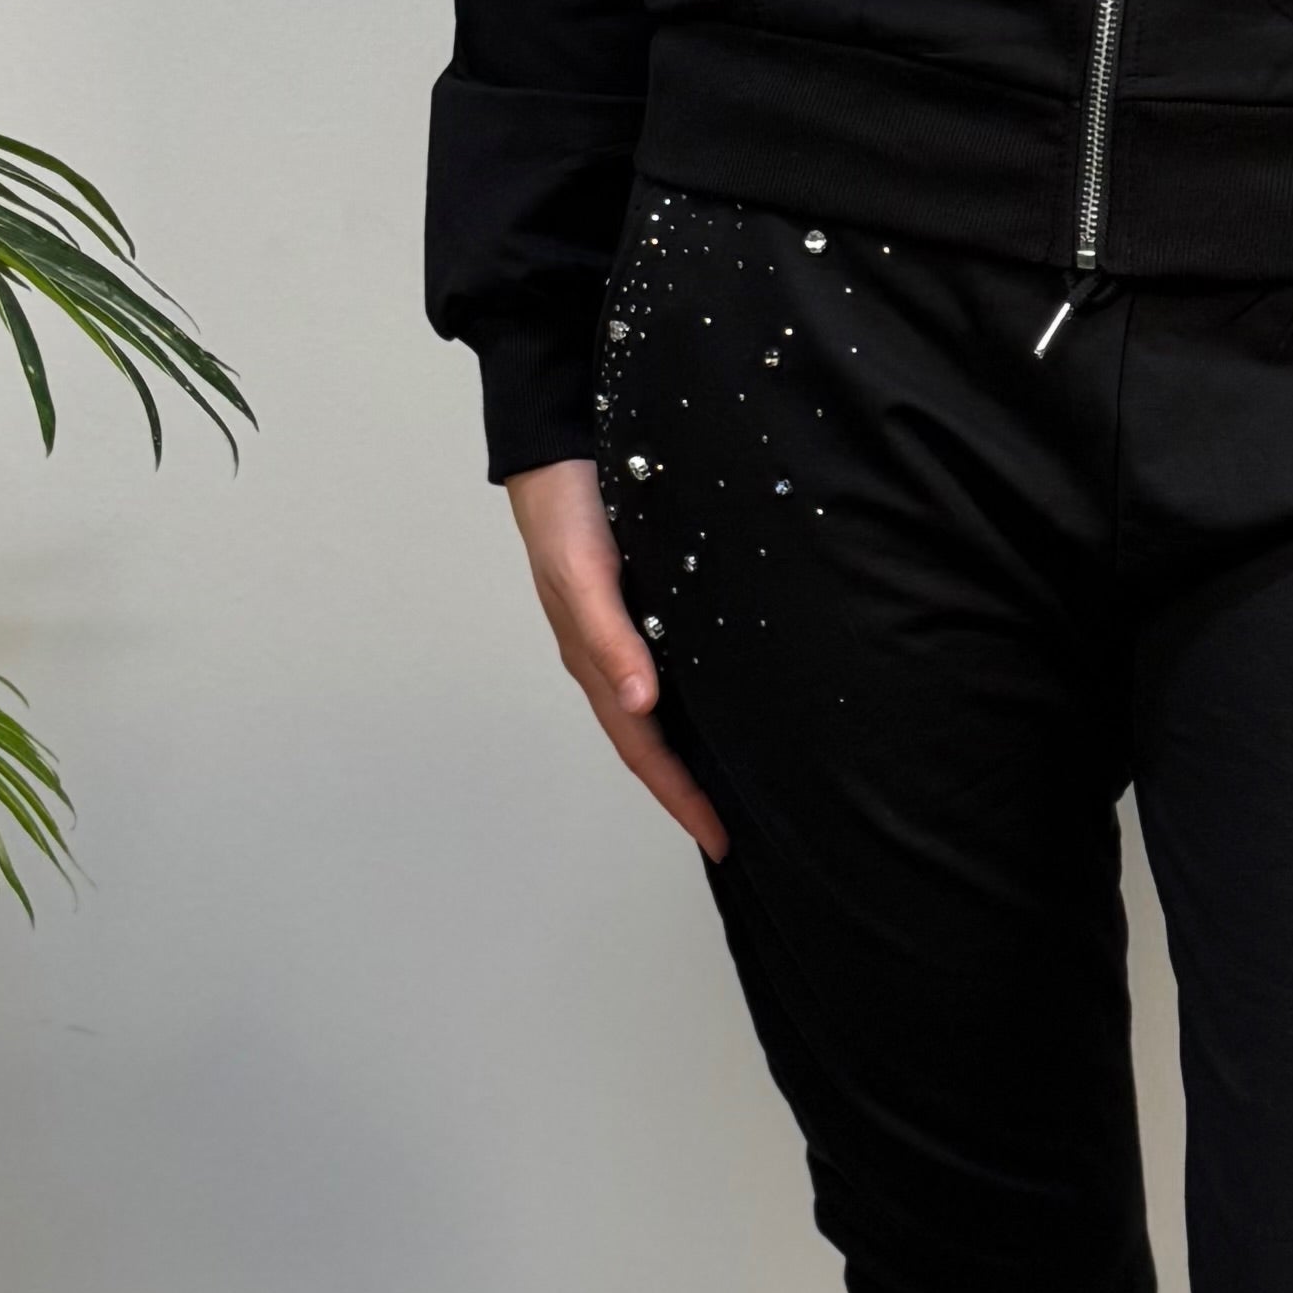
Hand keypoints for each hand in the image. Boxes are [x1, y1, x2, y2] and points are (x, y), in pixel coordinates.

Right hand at [503, 455, 728, 858]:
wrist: (558, 454)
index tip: (718, 839)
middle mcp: (613, 661)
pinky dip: (697, 706)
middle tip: (734, 832)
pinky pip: (675, 673)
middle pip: (654, 746)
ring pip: (665, 715)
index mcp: (596, 664)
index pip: (644, 751)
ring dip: (693, 756)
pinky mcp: (646, 608)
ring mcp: (628, 636)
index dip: (680, 798)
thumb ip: (611, 639)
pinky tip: (725, 708)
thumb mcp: (585, 577)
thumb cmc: (566, 517)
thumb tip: (641, 704)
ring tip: (734, 787)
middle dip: (689, 792)